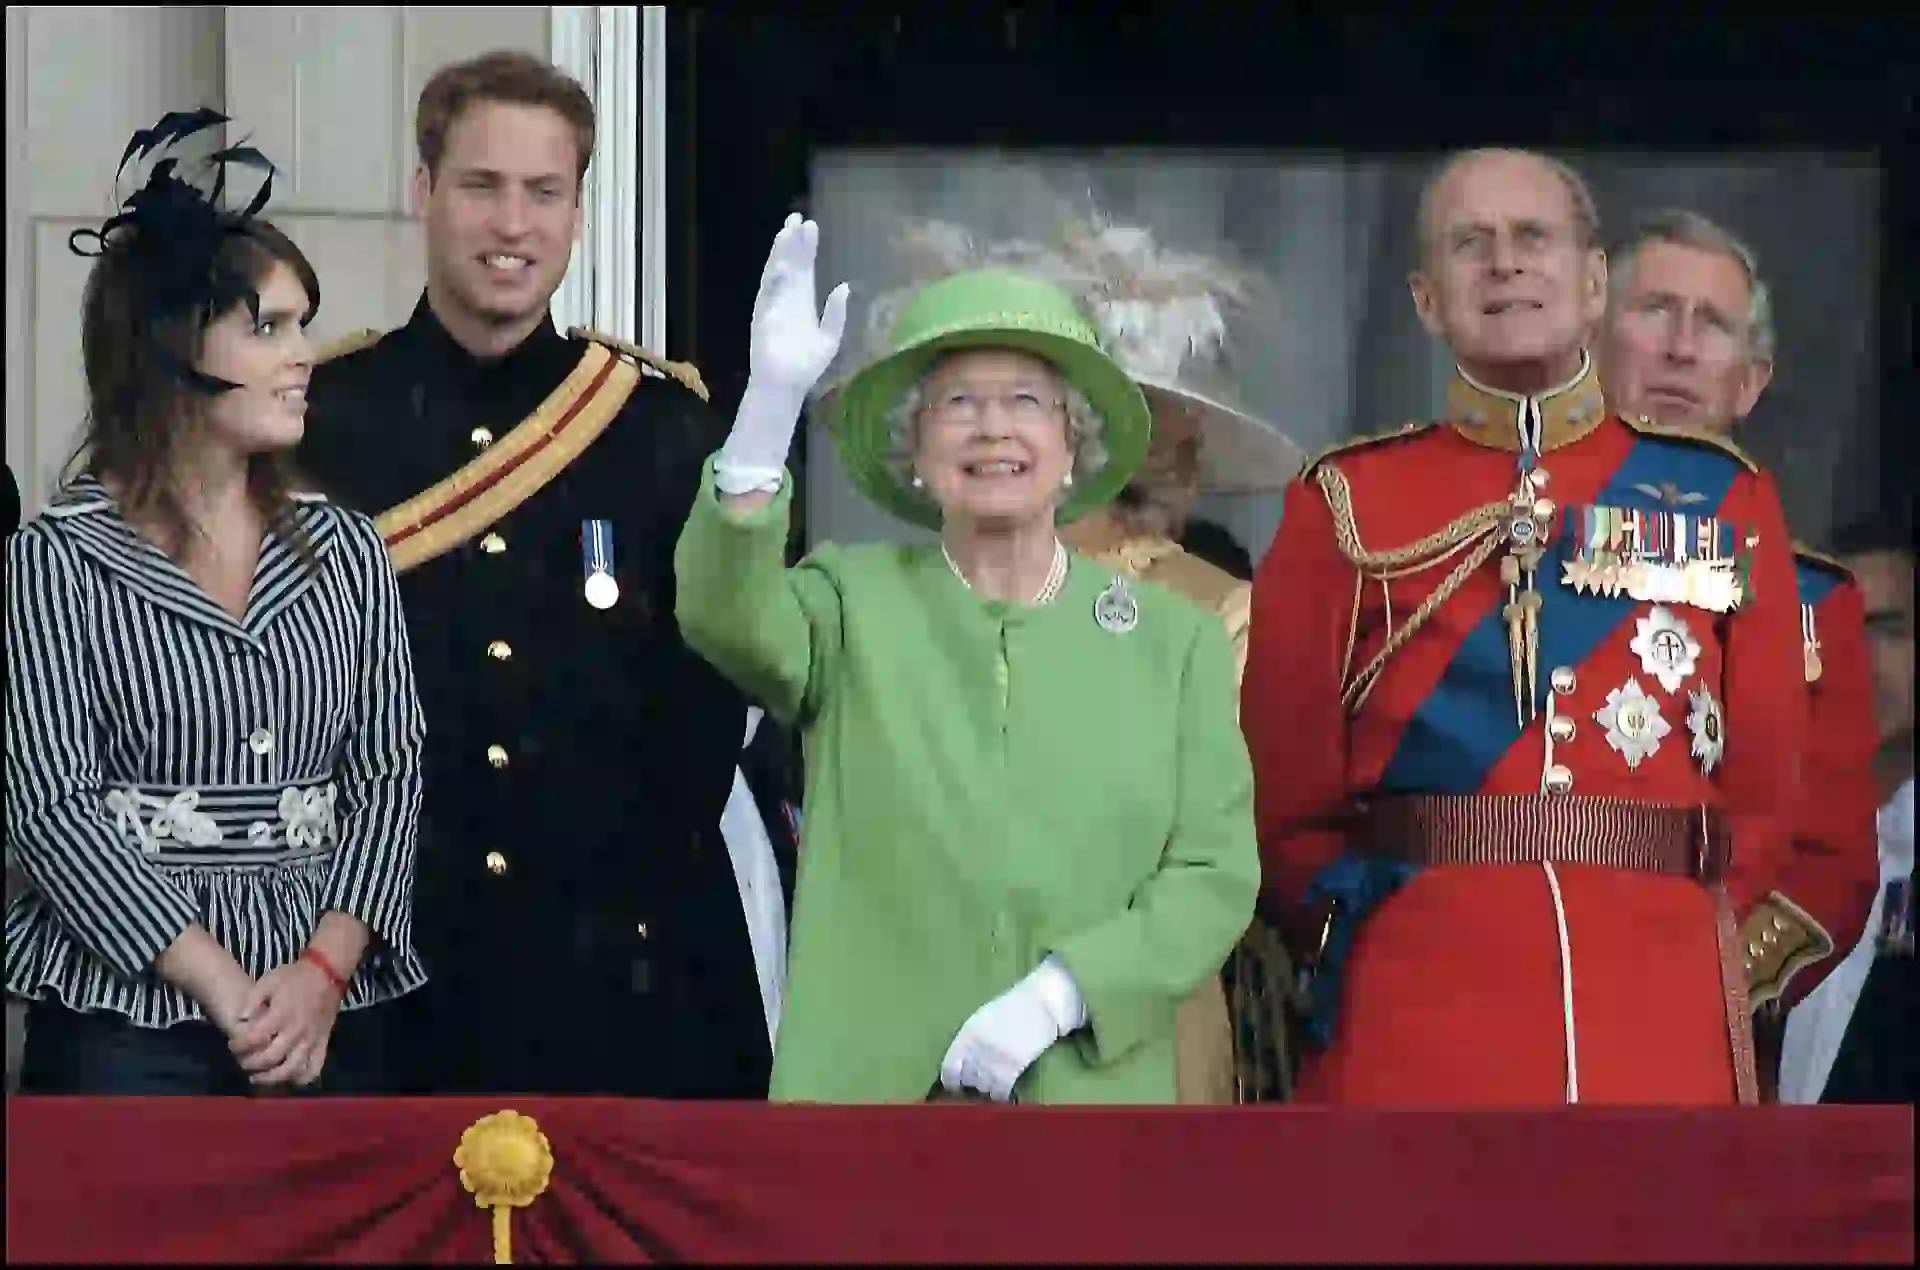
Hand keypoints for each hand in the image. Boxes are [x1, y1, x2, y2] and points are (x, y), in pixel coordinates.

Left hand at [229, 958, 340, 1087]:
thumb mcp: (268, 980)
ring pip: (292, 1069)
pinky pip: (314, 1068)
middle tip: (242, 1061)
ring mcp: (312, 1039)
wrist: (327, 972)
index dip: (239, 1045)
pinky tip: (288, 1077)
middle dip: (251, 1064)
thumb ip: (251, 1000)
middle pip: (270, 1058)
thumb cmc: (294, 977)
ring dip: (272, 1078)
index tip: (232, 1044)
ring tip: (259, 1077)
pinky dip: (301, 1078)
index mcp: (281, 1014)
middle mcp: (296, 1030)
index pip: (255, 1038)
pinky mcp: (323, 1043)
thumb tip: (239, 1020)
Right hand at [749, 213, 849, 396]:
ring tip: (786, 231)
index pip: (805, 268)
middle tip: (798, 217)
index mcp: (803, 302)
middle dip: (793, 242)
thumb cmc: (806, 366)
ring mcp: (773, 306)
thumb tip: (844, 287)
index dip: (807, 248)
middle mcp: (787, 299)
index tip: (811, 226)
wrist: (786, 387)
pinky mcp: (762, 317)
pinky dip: (773, 279)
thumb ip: (836, 314)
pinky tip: (780, 264)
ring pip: (776, 273)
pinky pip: (767, 294)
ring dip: (780, 253)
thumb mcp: (830, 339)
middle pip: (790, 264)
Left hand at [939, 957, 1088, 1101]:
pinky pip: (1000, 1091)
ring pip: (983, 1087)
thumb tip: (963, 1063)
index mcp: (968, 1033)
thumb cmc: (1014, 1006)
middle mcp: (978, 1047)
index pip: (950, 1066)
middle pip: (967, 1079)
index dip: (950, 1081)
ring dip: (986, 1089)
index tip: (954, 1087)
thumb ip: (971, 1039)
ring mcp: (995, 1058)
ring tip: (993, 1085)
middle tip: (978, 1084)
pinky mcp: (1014, 1066)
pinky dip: (1000, 1095)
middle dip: (972, 1083)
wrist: (1042, 1002)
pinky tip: (1003, 1093)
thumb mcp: (984, 1018)